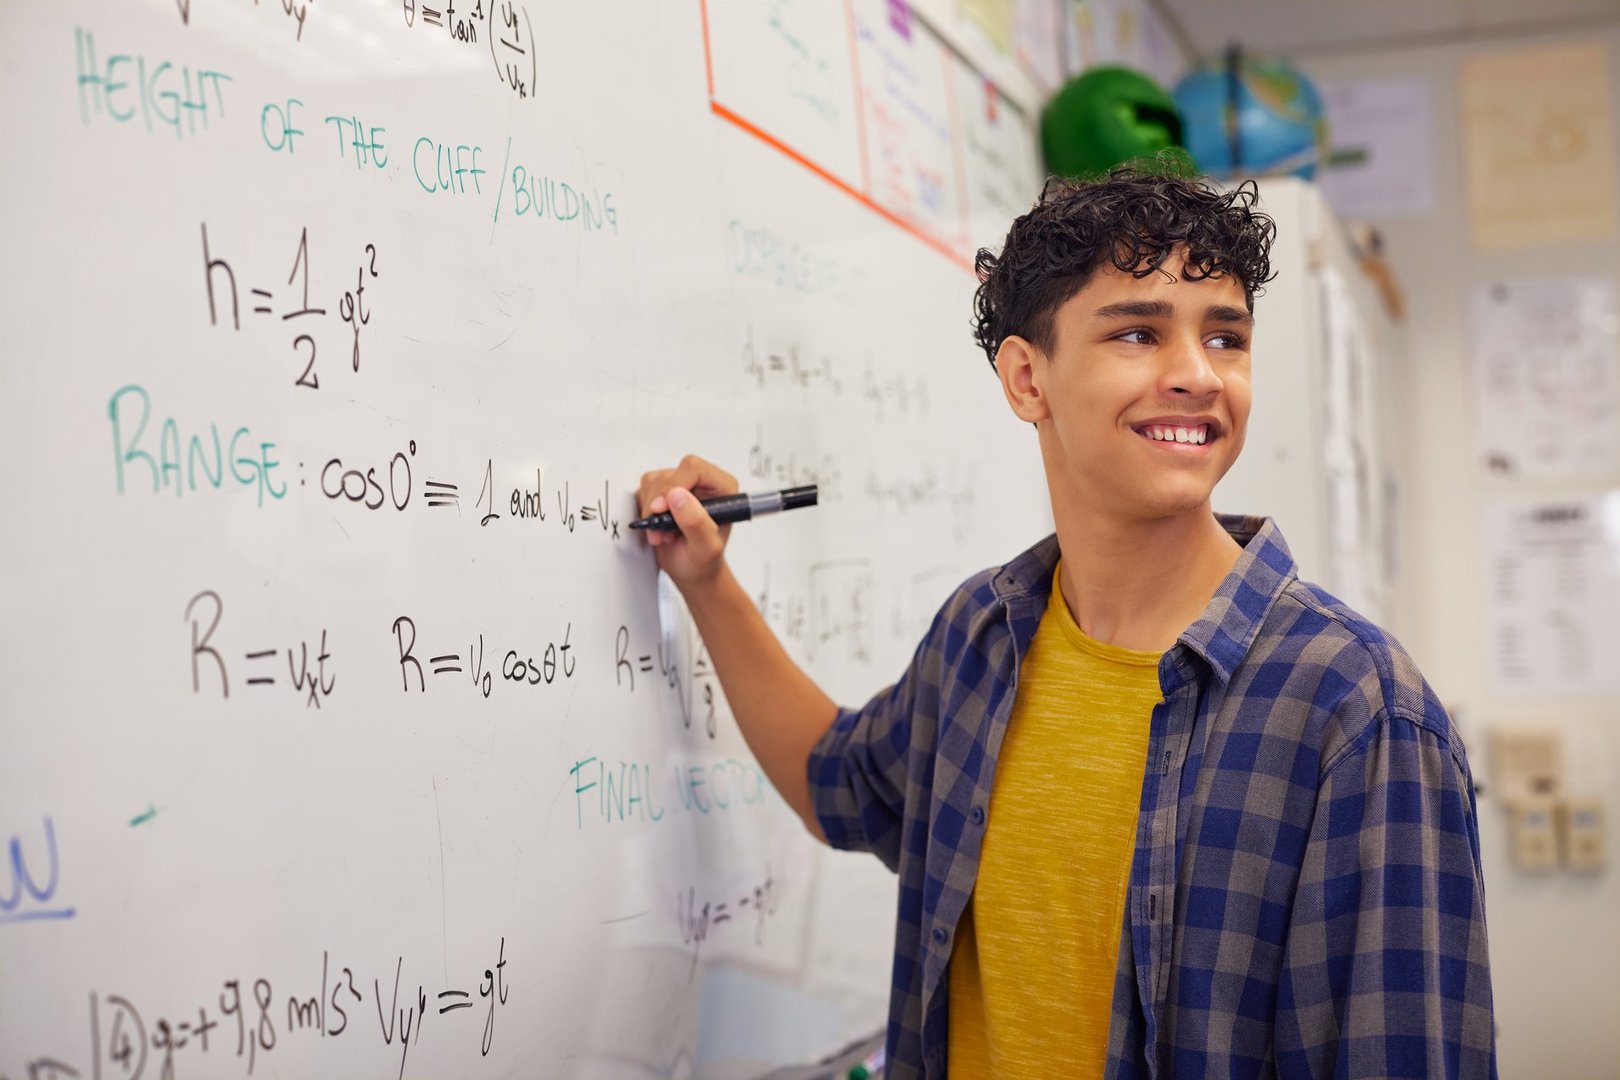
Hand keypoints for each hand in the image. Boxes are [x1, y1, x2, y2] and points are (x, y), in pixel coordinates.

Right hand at [636, 454, 738, 589]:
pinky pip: (646, 490)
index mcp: (722, 488)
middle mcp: (703, 482)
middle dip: (659, 503)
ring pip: (655, 481)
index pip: (694, 469)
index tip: (662, 509)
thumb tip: (677, 494)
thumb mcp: (706, 548)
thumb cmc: (704, 562)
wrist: (692, 571)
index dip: (674, 486)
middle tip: (662, 529)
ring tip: (664, 533)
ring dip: (651, 510)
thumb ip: (695, 522)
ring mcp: (683, 486)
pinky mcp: (665, 492)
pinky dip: (646, 511)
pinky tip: (658, 528)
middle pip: (671, 475)